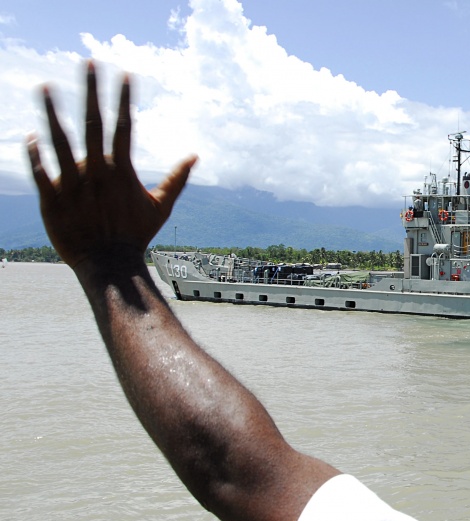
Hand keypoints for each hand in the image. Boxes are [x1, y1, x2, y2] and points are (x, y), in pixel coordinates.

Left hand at [26, 62, 196, 268]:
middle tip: (88, 62)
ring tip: (44, 86)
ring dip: (51, 111)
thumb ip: (176, 178)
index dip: (125, 99)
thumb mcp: (161, 206)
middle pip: (92, 122)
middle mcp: (96, 171)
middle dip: (90, 90)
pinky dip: (35, 153)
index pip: (124, 125)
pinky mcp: (52, 199)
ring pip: (59, 141)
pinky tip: (30, 134)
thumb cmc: (136, 235)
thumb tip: (195, 156)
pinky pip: (40, 171)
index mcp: (121, 170)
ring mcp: (73, 184)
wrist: (109, 265)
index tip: (125, 74)